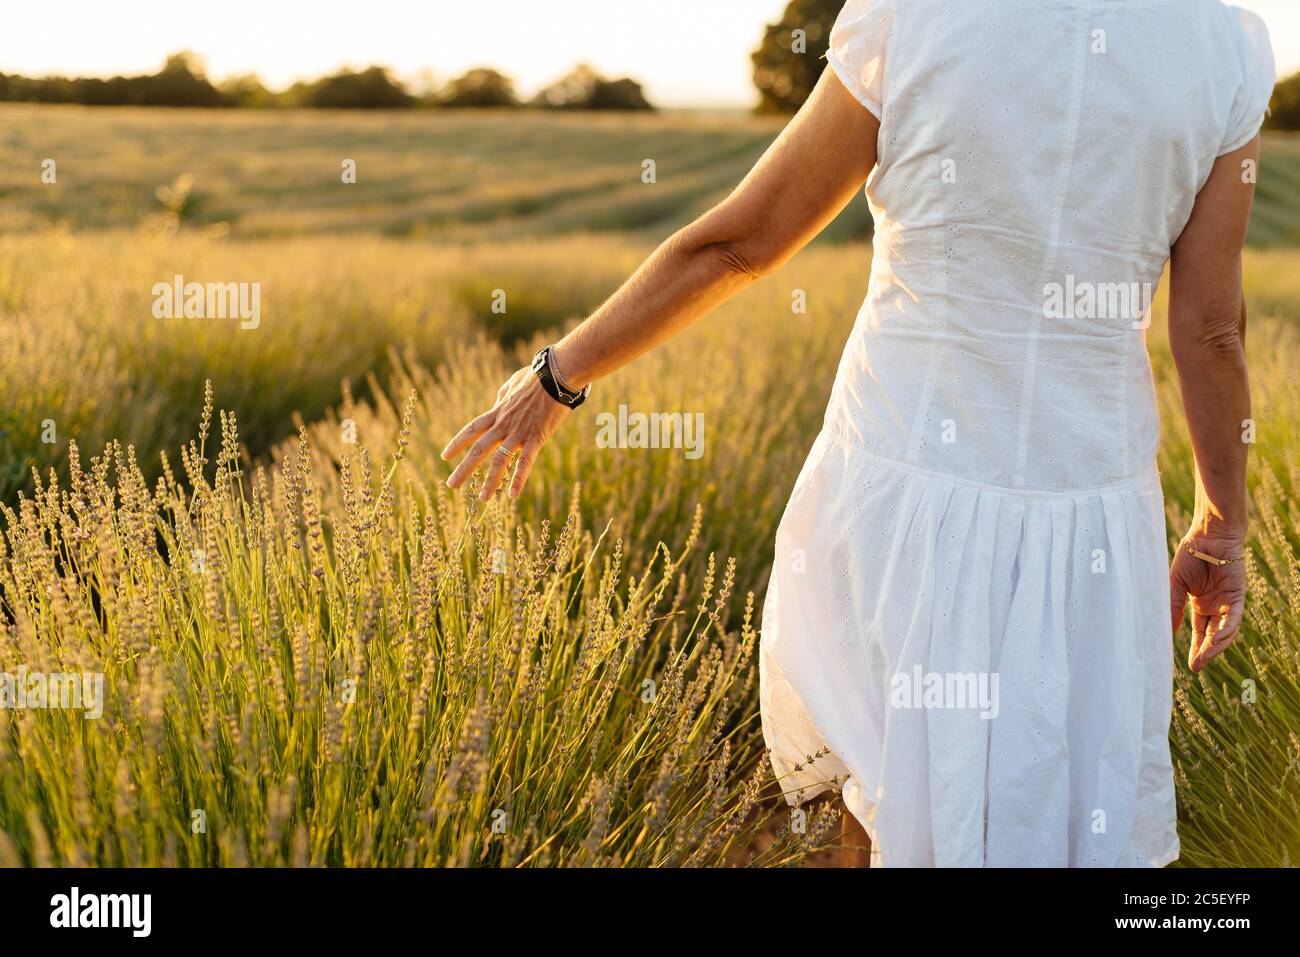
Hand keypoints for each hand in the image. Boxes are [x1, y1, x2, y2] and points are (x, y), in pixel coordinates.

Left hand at [441, 365, 572, 500]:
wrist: (556, 376)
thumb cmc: (537, 377)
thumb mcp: (514, 382)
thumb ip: (504, 393)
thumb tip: (499, 398)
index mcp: (497, 412)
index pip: (471, 430)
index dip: (457, 443)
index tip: (445, 456)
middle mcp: (503, 425)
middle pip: (478, 450)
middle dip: (464, 469)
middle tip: (451, 485)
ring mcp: (518, 433)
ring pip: (499, 461)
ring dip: (490, 481)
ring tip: (482, 498)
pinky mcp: (536, 438)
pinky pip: (525, 462)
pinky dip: (519, 479)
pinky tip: (513, 495)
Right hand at [1169, 531, 1246, 671]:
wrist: (1208, 534)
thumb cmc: (1190, 554)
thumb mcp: (1175, 584)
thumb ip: (1172, 606)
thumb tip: (1167, 631)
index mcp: (1200, 604)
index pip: (1200, 632)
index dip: (1196, 648)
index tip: (1189, 666)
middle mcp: (1215, 606)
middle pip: (1213, 636)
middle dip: (1206, 653)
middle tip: (1196, 667)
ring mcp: (1227, 602)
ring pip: (1225, 631)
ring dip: (1216, 646)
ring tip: (1204, 658)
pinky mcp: (1237, 596)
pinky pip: (1233, 618)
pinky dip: (1226, 630)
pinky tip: (1217, 641)